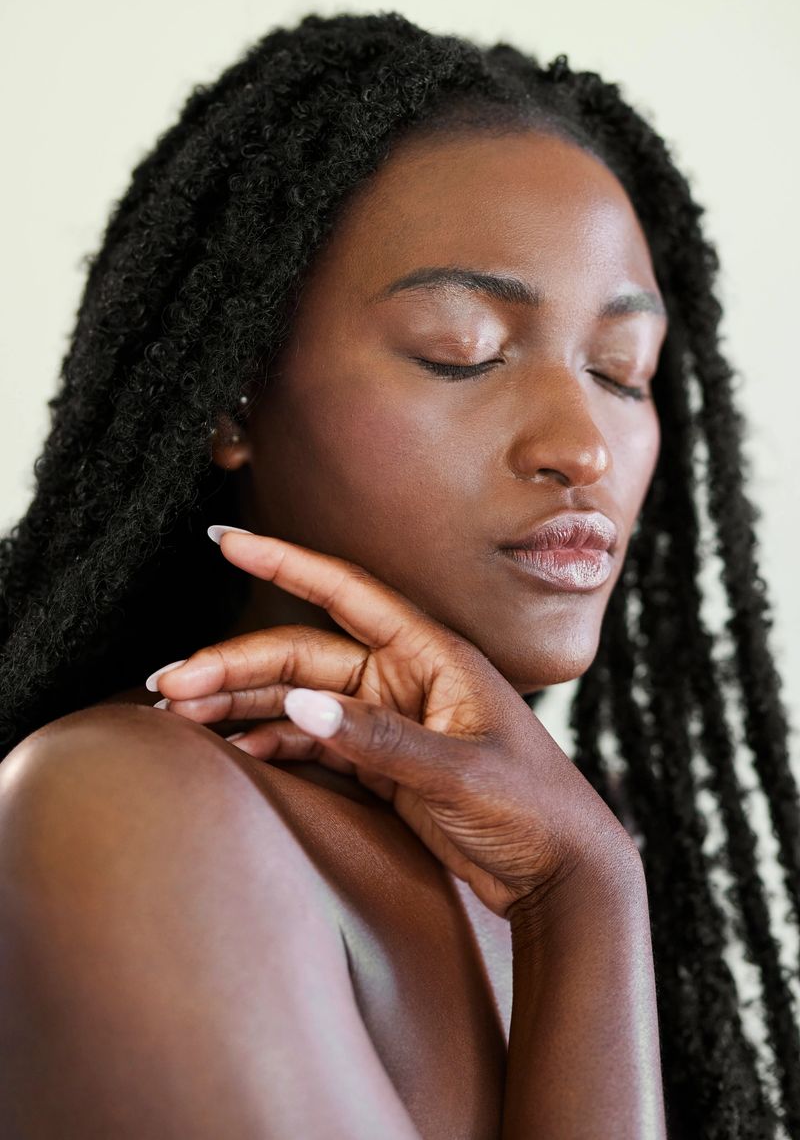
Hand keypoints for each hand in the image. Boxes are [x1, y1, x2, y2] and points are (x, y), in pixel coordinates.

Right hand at [147, 529, 634, 920]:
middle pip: (302, 655)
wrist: (565, 878)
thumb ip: (379, 742)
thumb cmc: (534, 811)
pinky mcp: (383, 762)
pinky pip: (314, 740)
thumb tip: (300, 707)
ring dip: (243, 705)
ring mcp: (391, 720)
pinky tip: (236, 753)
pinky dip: (273, 744)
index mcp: (432, 656)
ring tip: (181, 717)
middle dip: (234, 666)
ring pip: (299, 697)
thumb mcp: (459, 774)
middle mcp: (405, 678)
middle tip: (171, 685)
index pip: (344, 592)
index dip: (283, 562)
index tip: (224, 538)